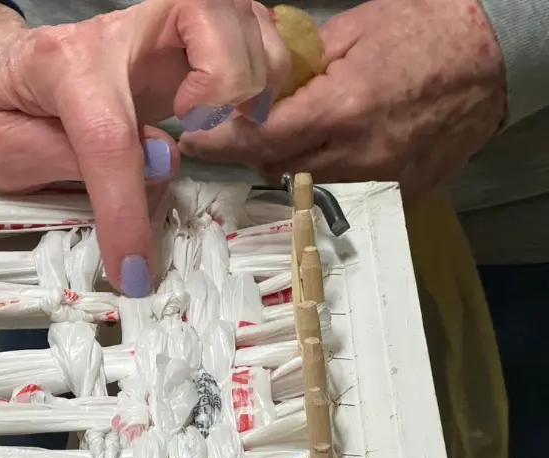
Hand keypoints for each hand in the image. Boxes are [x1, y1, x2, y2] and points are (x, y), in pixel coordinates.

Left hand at [0, 0, 290, 296]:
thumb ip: (69, 158)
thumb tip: (158, 163)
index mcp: (58, 63)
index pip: (108, 135)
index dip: (127, 211)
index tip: (134, 270)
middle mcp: (114, 35)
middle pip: (201, 15)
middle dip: (225, 74)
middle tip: (203, 128)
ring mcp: (148, 36)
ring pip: (233, 14)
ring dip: (251, 71)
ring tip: (230, 124)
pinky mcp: (171, 51)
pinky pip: (239, 33)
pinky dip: (260, 67)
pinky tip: (239, 113)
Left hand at [178, 0, 505, 203]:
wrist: (493, 56)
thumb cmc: (424, 31)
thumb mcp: (350, 33)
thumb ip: (295, 69)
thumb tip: (252, 91)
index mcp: (341, 108)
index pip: (258, 141)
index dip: (220, 143)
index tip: (196, 141)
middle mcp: (358, 153)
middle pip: (276, 170)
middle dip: (256, 151)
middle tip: (250, 130)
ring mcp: (383, 179)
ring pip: (307, 189)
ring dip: (290, 167)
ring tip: (295, 138)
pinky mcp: (403, 194)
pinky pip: (345, 196)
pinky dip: (328, 179)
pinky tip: (332, 153)